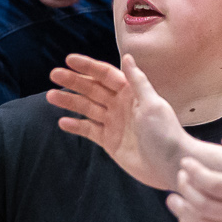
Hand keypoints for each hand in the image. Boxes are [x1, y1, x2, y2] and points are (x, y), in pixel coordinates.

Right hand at [48, 52, 192, 190]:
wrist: (170, 165)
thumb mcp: (153, 104)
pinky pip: (89, 130)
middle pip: (92, 89)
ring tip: (51, 96)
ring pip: (87, 108)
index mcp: (131, 93)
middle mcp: (120, 106)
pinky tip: (62, 122)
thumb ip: (137, 81)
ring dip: (69, 102)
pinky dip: (76, 126)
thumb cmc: (166, 133)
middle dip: (74, 82)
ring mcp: (113, 123)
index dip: (88, 67)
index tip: (69, 60)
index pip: (106, 75)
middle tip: (54, 75)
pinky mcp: (109, 141)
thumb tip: (127, 57)